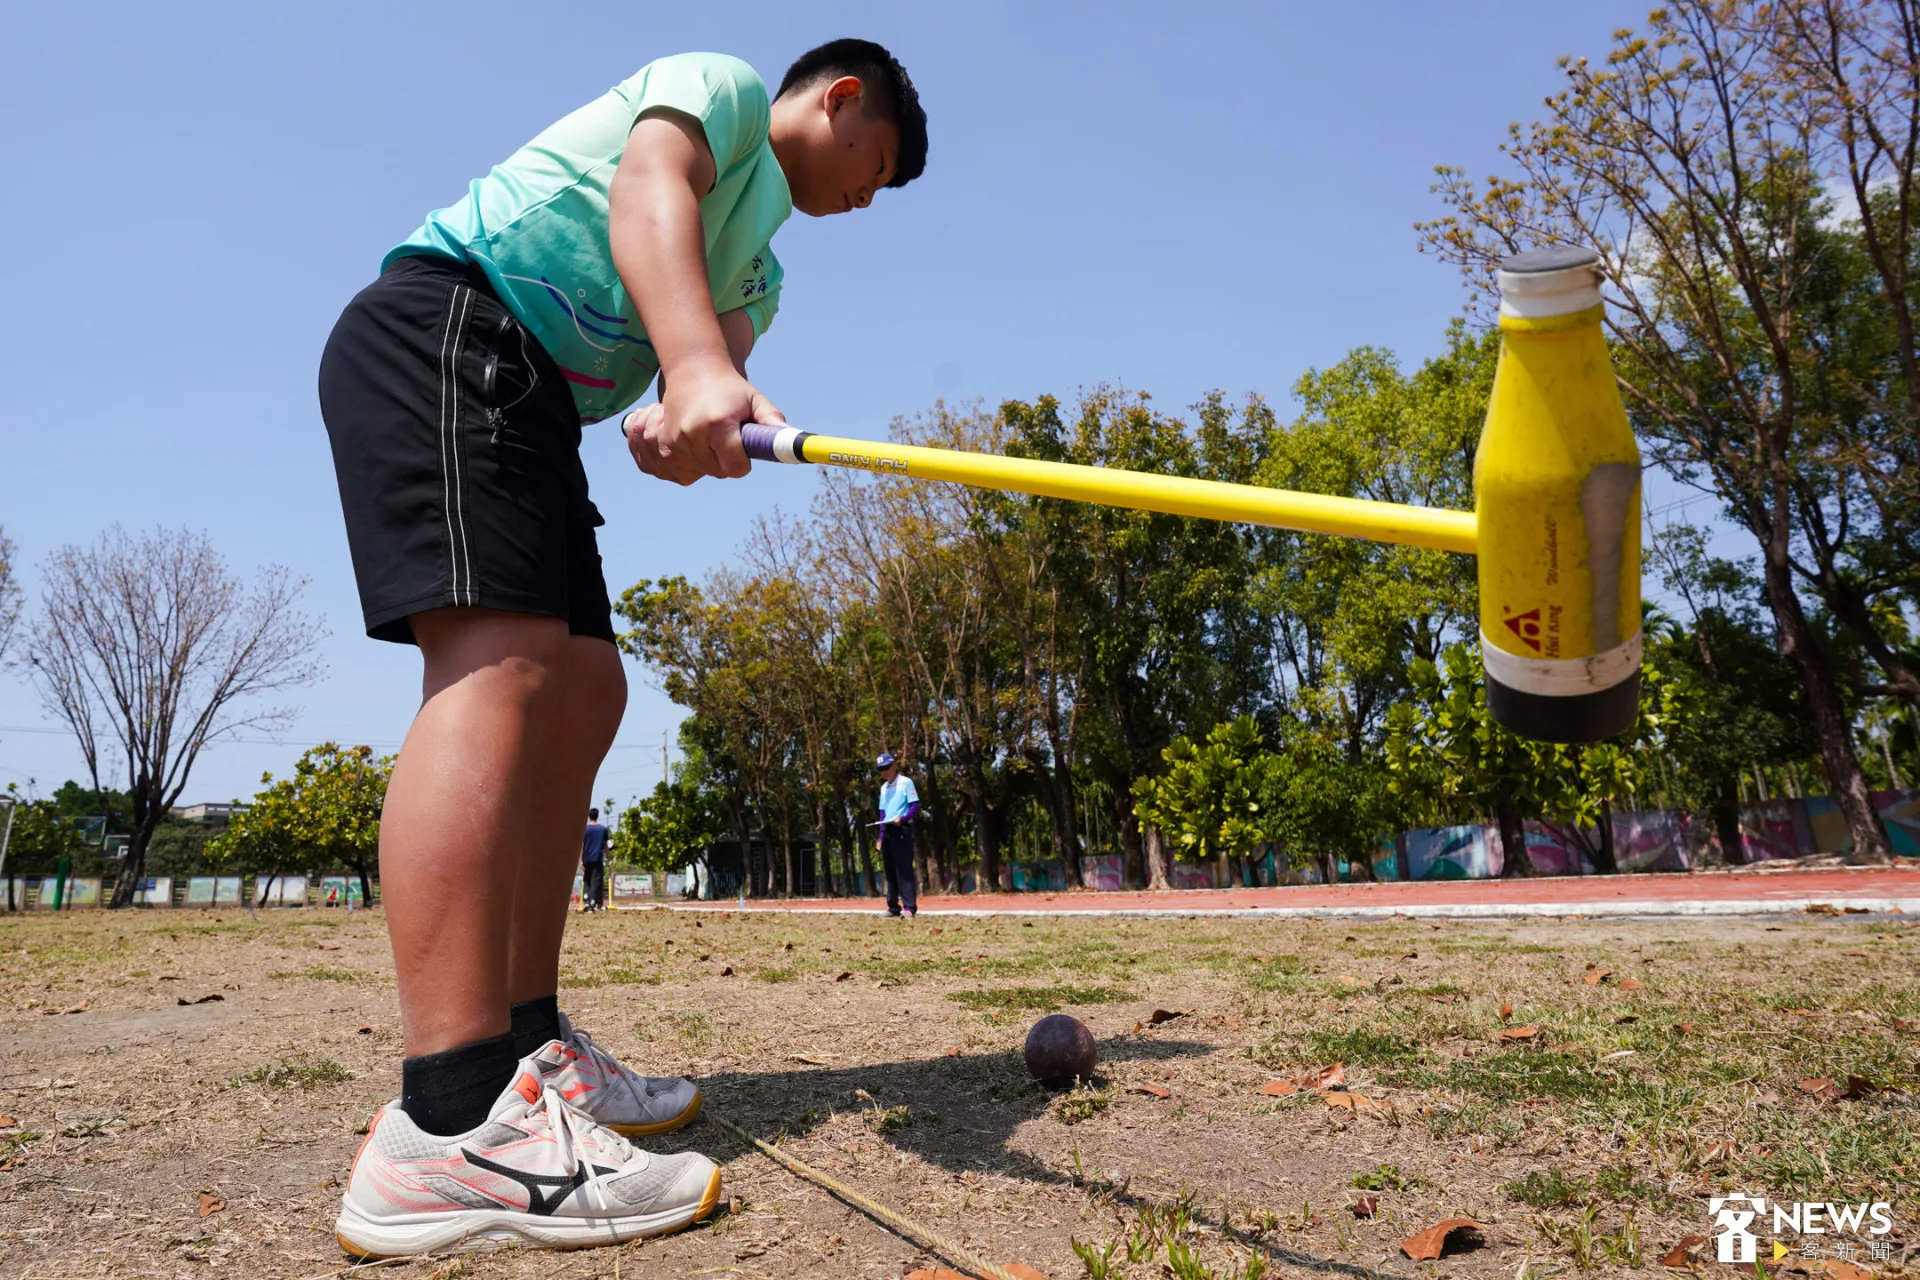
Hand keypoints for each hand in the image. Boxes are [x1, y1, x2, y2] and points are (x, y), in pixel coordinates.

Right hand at [623, 361, 783, 485]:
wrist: (692, 370)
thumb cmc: (730, 388)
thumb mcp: (754, 400)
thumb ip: (773, 422)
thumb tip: (795, 442)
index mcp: (719, 424)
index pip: (736, 468)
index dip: (743, 464)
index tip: (744, 450)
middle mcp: (694, 433)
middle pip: (719, 472)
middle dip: (728, 461)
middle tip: (729, 438)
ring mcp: (676, 439)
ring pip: (702, 470)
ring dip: (710, 460)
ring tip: (712, 434)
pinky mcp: (665, 442)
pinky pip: (685, 466)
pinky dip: (694, 458)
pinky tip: (697, 439)